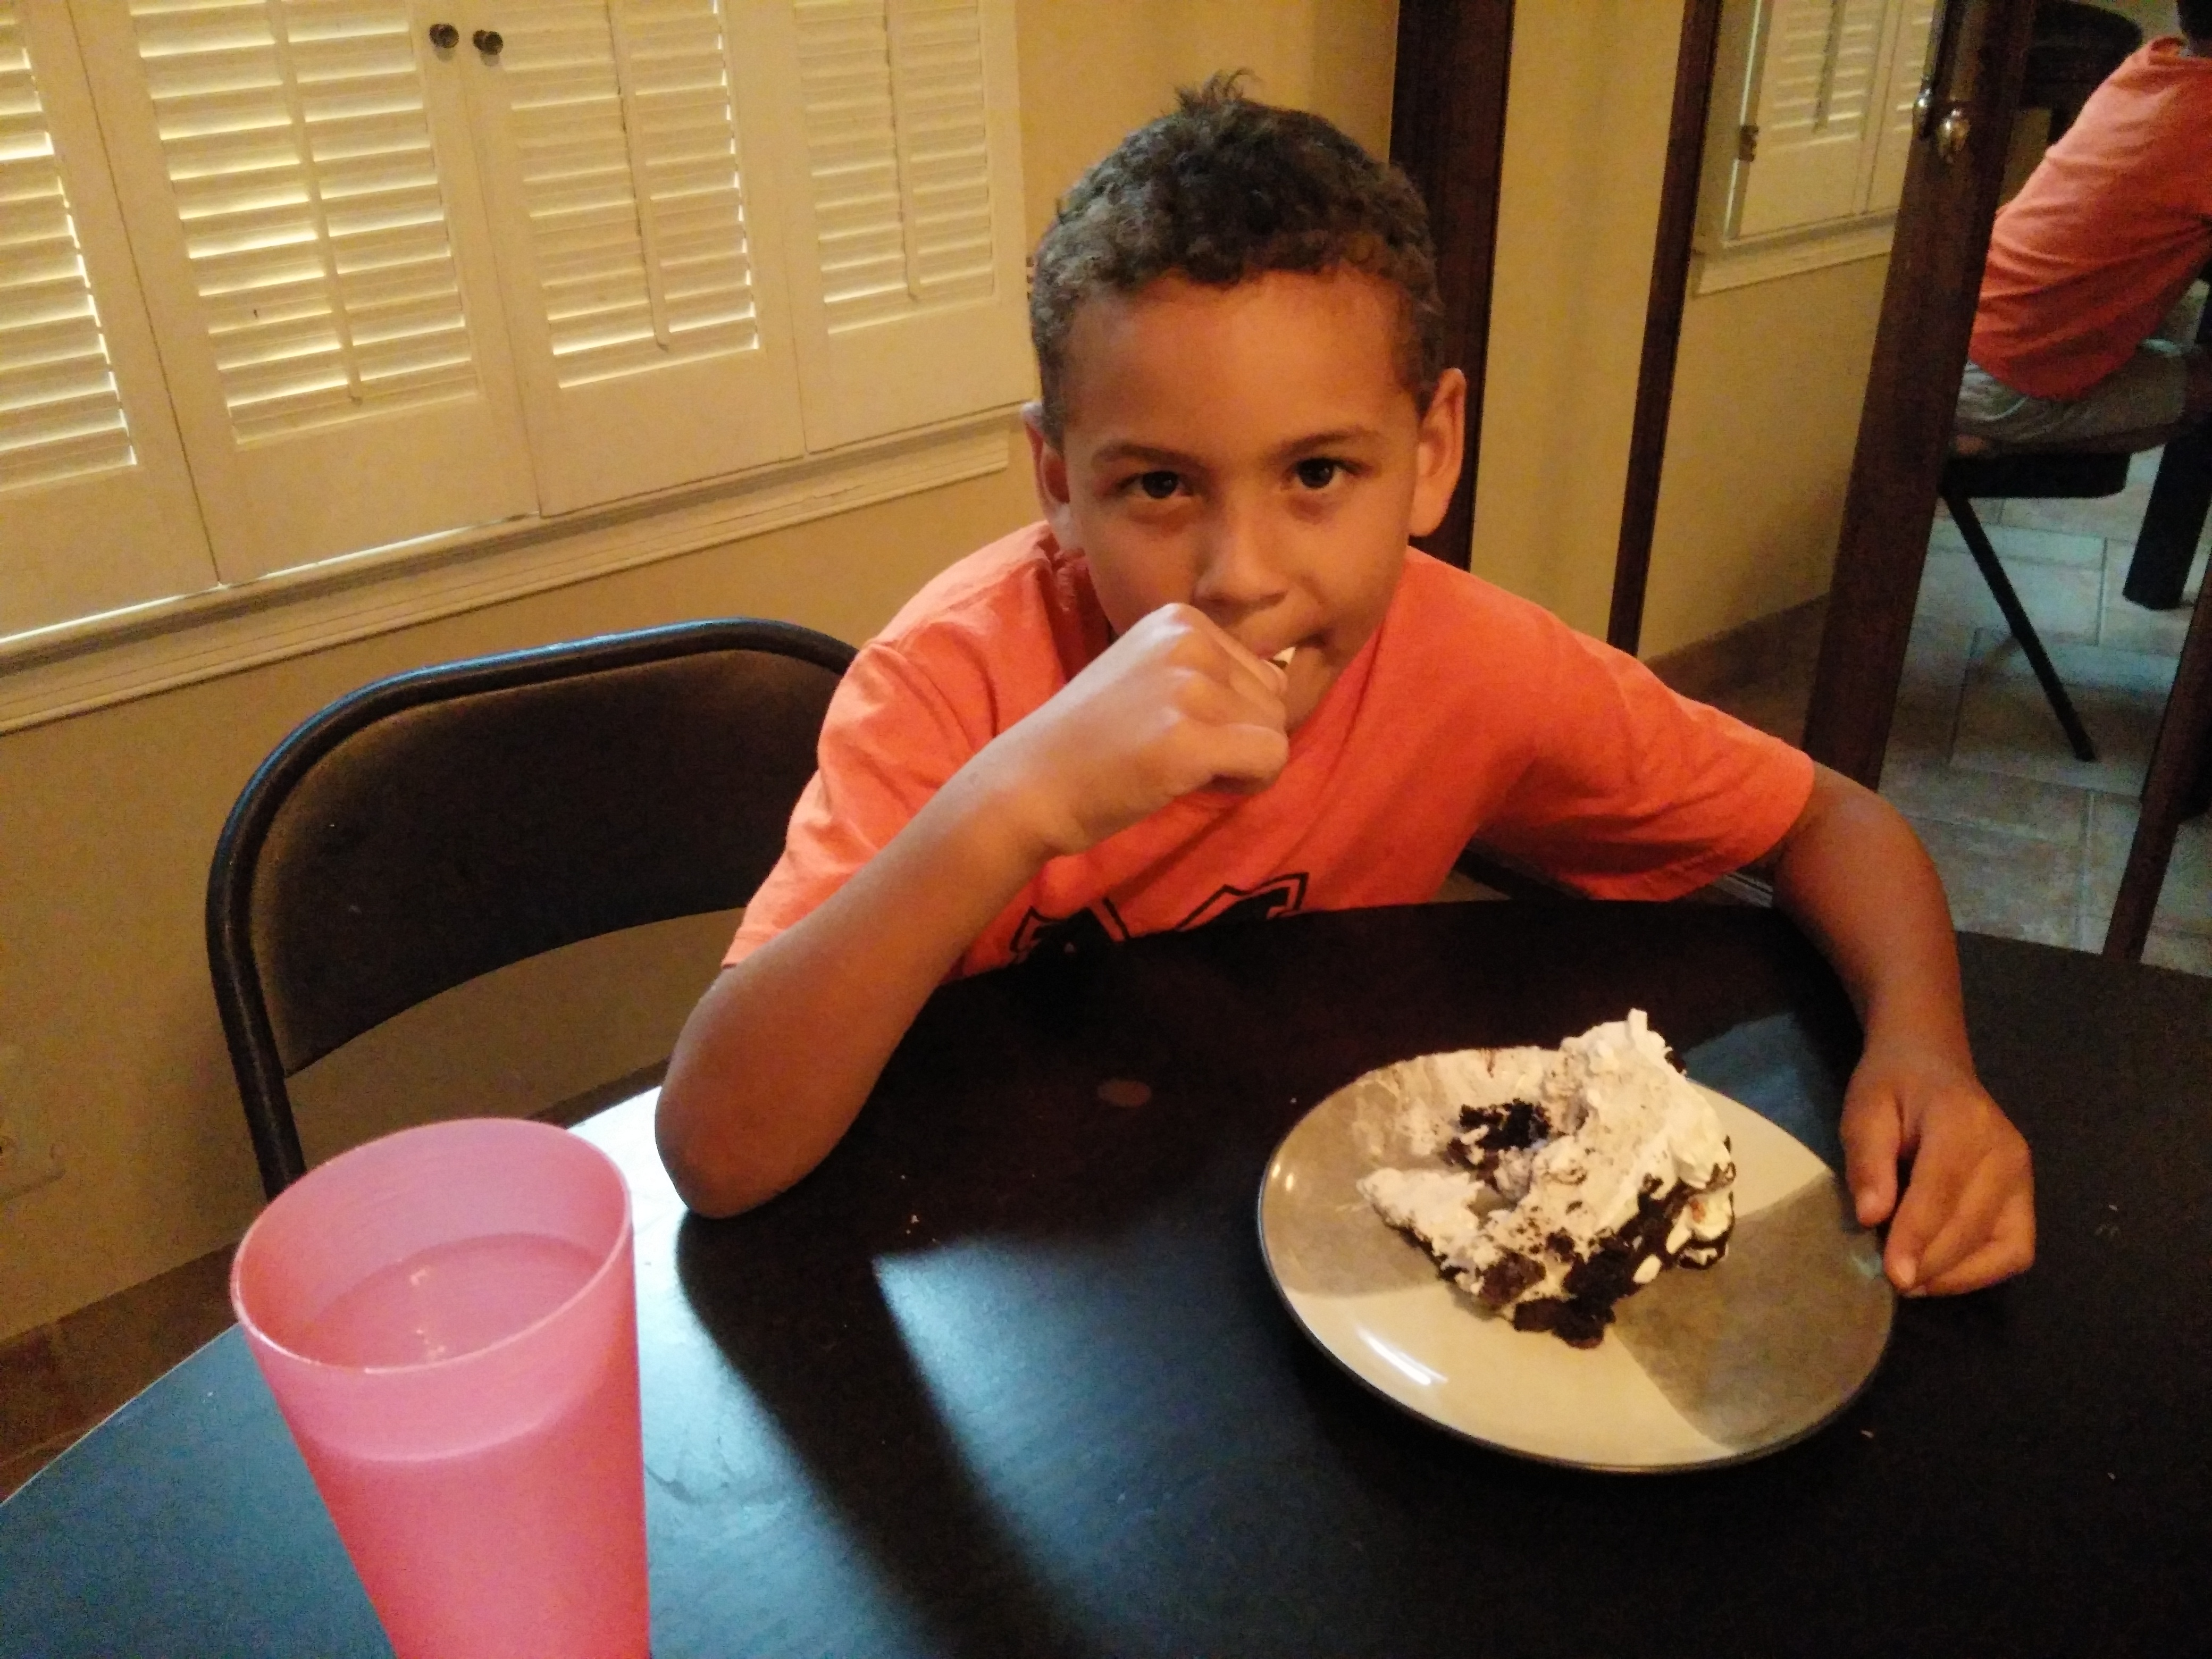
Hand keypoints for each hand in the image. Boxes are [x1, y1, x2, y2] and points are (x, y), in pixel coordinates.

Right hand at [969, 603, 1289, 859]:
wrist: (1027, 783)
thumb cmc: (1088, 742)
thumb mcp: (1147, 675)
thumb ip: (1205, 671)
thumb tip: (1278, 689)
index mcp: (1180, 618)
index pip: (1262, 672)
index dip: (1233, 717)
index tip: (1180, 731)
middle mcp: (1189, 638)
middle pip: (1275, 701)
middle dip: (1240, 739)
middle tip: (1180, 755)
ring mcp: (1189, 684)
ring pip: (1276, 732)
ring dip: (1241, 763)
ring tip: (1180, 767)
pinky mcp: (1189, 735)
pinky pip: (1271, 759)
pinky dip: (1247, 784)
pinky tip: (1195, 784)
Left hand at [1838, 1042, 2033, 1295]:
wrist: (1930, 1063)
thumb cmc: (1891, 1086)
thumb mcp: (1863, 1110)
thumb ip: (1867, 1161)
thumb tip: (1872, 1217)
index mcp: (1963, 1122)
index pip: (1942, 1191)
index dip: (1917, 1237)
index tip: (1893, 1275)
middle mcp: (2006, 1152)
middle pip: (1974, 1225)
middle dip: (1932, 1264)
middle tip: (1891, 1281)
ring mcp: (2024, 1176)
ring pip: (2005, 1247)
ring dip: (1958, 1275)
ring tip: (1911, 1283)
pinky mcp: (2027, 1196)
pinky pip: (2015, 1249)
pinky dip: (1980, 1271)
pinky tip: (1939, 1274)